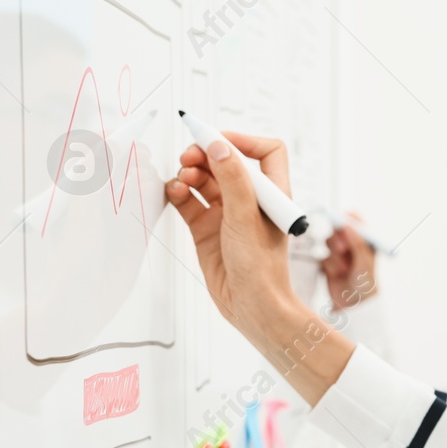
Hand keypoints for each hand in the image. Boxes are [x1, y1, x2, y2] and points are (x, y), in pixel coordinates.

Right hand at [165, 131, 351, 405]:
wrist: (251, 307)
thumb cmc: (261, 268)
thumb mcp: (246, 217)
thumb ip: (232, 178)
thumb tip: (219, 145)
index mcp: (272, 193)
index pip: (266, 151)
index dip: (243, 140)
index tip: (217, 140)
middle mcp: (250, 200)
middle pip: (225, 162)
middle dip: (206, 155)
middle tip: (189, 157)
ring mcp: (227, 214)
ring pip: (204, 180)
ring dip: (190, 174)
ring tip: (182, 180)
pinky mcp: (206, 229)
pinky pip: (189, 201)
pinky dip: (179, 193)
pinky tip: (174, 192)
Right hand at [323, 220, 376, 310]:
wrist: (353, 305)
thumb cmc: (365, 284)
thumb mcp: (365, 263)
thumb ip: (357, 244)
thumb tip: (347, 225)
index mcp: (364, 241)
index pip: (356, 221)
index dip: (347, 218)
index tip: (341, 222)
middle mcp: (351, 244)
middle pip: (338, 229)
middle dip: (338, 239)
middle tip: (343, 250)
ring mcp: (339, 253)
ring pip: (328, 242)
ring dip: (335, 256)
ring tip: (344, 269)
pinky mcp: (328, 262)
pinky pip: (323, 257)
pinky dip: (329, 266)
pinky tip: (337, 275)